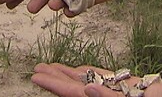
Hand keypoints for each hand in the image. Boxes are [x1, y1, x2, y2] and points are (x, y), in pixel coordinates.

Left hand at [31, 63, 161, 96]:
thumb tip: (88, 90)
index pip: (76, 94)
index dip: (56, 85)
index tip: (38, 76)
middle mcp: (106, 96)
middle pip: (75, 88)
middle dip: (55, 79)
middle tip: (35, 70)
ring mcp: (115, 92)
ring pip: (86, 82)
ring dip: (67, 75)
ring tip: (48, 68)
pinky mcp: (125, 87)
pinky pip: (103, 79)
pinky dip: (89, 74)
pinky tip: (79, 71)